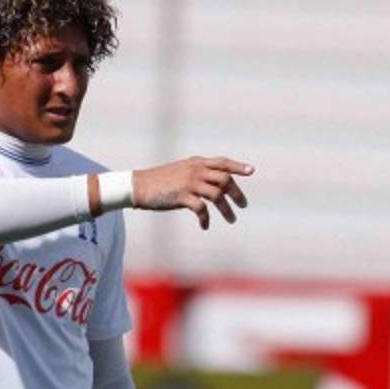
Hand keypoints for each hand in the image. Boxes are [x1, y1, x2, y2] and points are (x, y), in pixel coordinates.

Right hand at [132, 156, 253, 229]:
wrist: (138, 186)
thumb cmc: (159, 181)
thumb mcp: (181, 172)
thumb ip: (198, 175)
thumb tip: (215, 187)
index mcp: (196, 163)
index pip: (222, 162)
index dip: (238, 166)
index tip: (251, 171)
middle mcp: (195, 170)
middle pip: (224, 179)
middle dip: (236, 193)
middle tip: (242, 206)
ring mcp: (189, 182)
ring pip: (217, 195)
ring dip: (226, 209)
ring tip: (232, 220)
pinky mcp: (182, 196)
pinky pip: (201, 209)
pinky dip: (206, 219)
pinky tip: (205, 225)